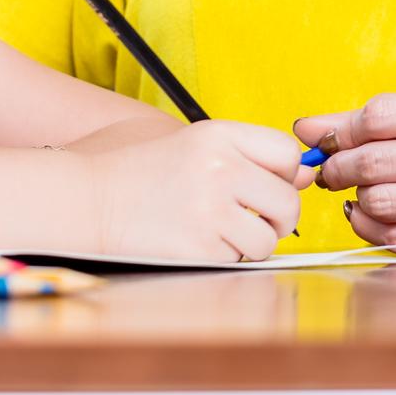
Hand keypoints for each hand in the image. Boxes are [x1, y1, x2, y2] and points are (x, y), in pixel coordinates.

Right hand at [84, 120, 312, 262]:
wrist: (88, 199)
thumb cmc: (142, 172)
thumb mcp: (195, 145)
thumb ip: (249, 156)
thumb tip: (307, 176)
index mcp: (219, 135)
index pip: (288, 153)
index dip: (286, 173)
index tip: (269, 183)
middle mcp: (219, 167)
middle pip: (288, 200)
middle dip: (278, 216)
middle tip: (255, 218)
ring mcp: (210, 209)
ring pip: (269, 237)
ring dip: (254, 241)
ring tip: (224, 232)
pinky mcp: (200, 248)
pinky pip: (240, 259)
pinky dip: (227, 257)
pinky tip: (200, 242)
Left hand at [294, 87, 395, 254]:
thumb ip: (389, 116)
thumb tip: (310, 126)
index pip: (382, 116)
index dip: (341, 127)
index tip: (326, 134)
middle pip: (375, 163)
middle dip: (338, 166)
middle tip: (332, 166)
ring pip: (381, 204)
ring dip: (356, 197)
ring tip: (362, 187)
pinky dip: (373, 227)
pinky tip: (376, 212)